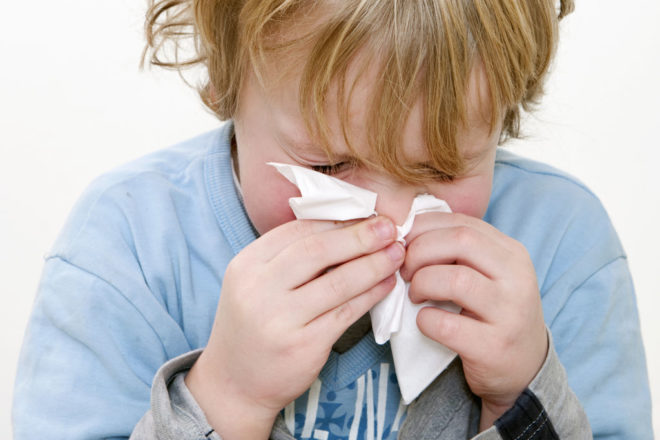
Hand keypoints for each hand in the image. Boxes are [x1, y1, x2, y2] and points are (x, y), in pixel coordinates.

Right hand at [185, 216, 403, 438]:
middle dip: (359, 236)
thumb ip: (287, 258)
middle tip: (389, 227)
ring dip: (374, 264)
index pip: (297, 230)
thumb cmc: (251, 328)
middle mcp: (258, 289)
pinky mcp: (303, 345)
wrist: (234, 384)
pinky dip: (371, 295)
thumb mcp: (254, 284)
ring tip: (396, 253)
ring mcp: (280, 319)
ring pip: (338, 281)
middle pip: (318, 250)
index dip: (336, 220)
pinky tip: (386, 284)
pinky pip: (346, 312)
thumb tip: (343, 228)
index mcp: (246, 265)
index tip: (365, 214)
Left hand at [400, 212, 547, 429]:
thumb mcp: (488, 273)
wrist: (524, 367)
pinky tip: (426, 321)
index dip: (424, 228)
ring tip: (416, 295)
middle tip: (405, 271)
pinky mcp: (494, 347)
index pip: (463, 223)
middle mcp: (517, 278)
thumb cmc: (493, 312)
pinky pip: (446, 324)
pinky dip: (425, 320)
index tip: (404, 244)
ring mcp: (510, 313)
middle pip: (460, 241)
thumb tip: (406, 231)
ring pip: (455, 280)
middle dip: (420, 251)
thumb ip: (457, 250)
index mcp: (512, 253)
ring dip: (422, 283)